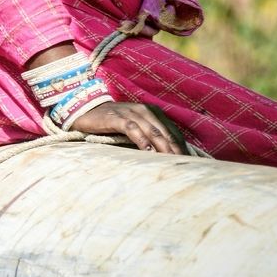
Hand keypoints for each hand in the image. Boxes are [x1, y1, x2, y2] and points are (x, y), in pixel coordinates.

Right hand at [69, 101, 184, 154]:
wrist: (86, 110)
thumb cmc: (113, 122)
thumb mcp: (135, 126)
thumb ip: (150, 136)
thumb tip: (168, 156)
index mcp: (152, 112)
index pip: (172, 131)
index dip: (181, 147)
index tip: (190, 164)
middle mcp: (144, 110)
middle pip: (165, 132)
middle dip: (175, 150)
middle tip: (185, 167)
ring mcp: (130, 112)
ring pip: (152, 131)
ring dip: (162, 147)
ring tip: (170, 161)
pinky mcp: (116, 117)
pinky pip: (132, 129)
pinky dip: (141, 140)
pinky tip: (148, 152)